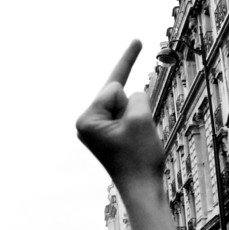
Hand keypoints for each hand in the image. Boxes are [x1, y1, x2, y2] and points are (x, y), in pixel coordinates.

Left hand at [75, 41, 163, 190]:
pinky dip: (137, 123)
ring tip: (136, 143)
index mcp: (87, 119)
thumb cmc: (139, 157)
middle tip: (134, 137)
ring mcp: (96, 129)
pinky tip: (135, 143)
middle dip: (133, 109)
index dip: (130, 67)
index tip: (137, 39)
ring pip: (126, 105)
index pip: (114, 88)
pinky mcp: (108, 134)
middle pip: (118, 95)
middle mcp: (86, 123)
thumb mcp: (141, 119)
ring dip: (137, 118)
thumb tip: (132, 95)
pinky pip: (128, 116)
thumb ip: (137, 96)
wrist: (142, 189)